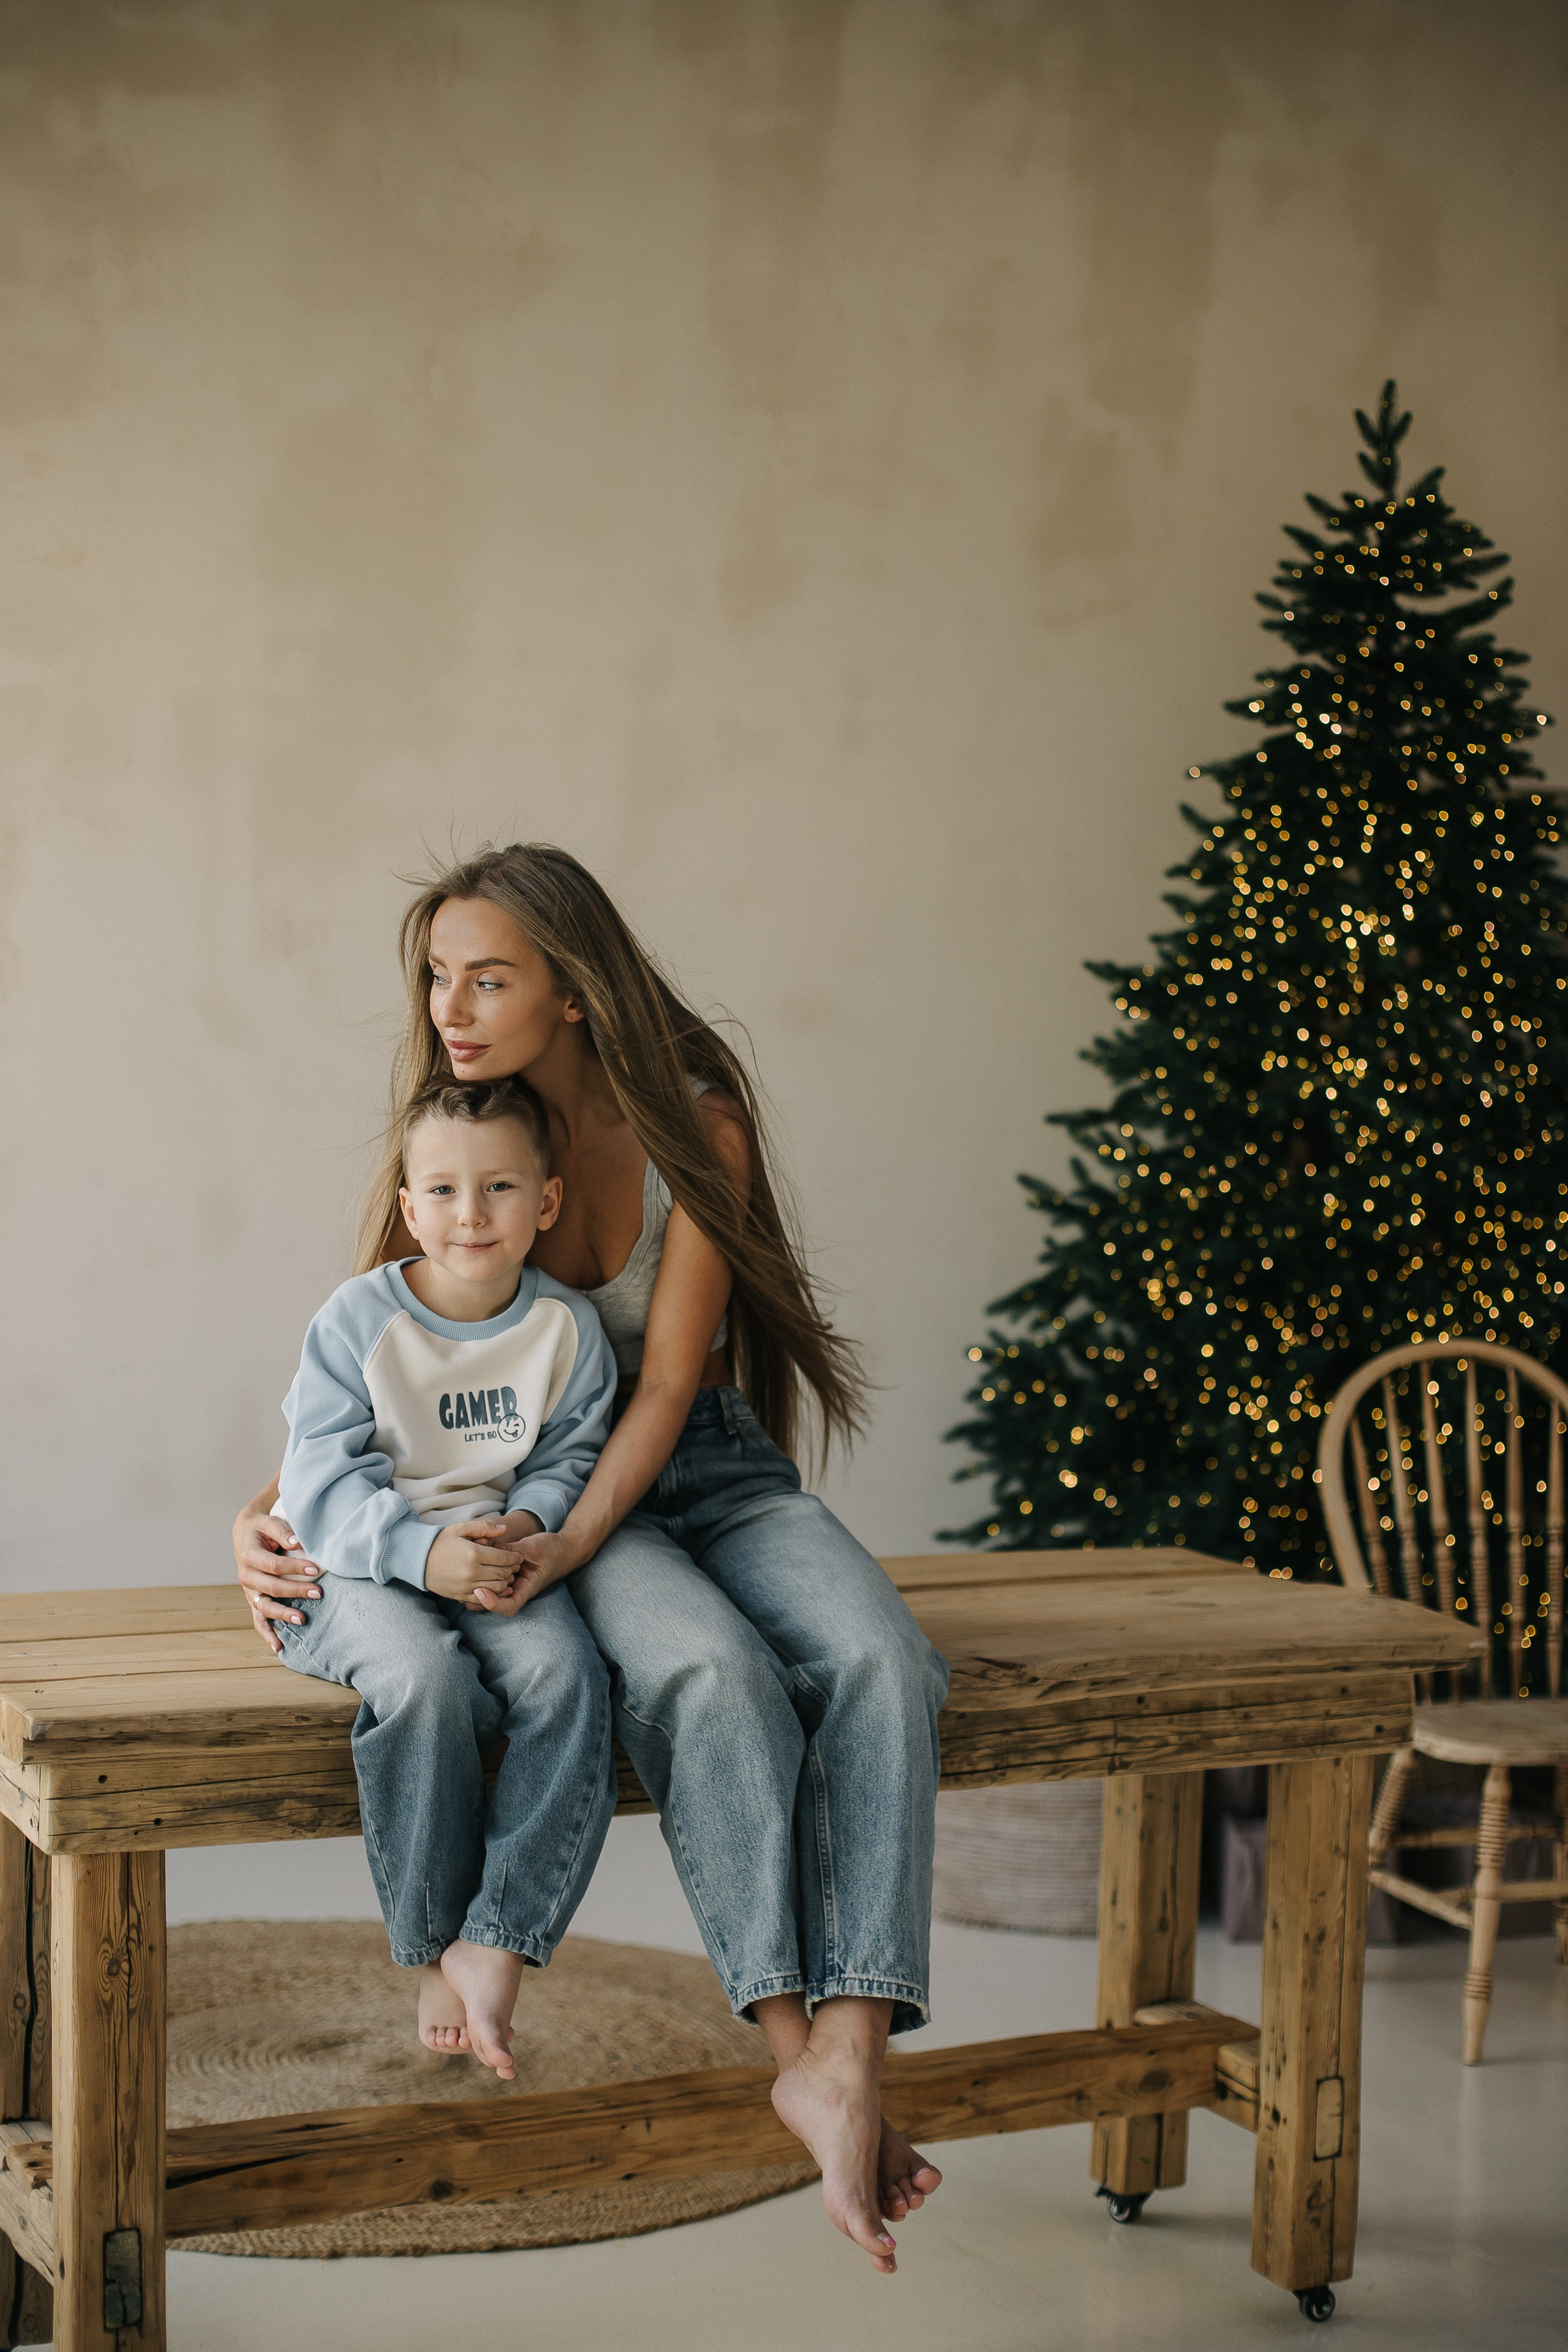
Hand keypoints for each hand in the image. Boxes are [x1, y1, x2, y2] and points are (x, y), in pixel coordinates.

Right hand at [234, 1497, 321, 1655]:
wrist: (245, 1532)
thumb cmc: (261, 1527)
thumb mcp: (268, 1522)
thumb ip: (281, 1530)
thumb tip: (297, 1542)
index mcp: (249, 1556)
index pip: (275, 1565)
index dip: (295, 1568)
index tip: (317, 1568)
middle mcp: (246, 1576)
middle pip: (271, 1588)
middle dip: (296, 1591)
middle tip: (319, 1592)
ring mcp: (249, 1591)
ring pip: (264, 1607)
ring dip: (283, 1615)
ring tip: (302, 1619)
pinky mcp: (253, 1599)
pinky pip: (258, 1620)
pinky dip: (266, 1633)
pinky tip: (278, 1647)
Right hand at [425, 1521, 524, 1603]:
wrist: (419, 1560)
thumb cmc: (441, 1542)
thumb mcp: (461, 1528)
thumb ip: (484, 1527)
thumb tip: (505, 1529)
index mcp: (473, 1554)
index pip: (503, 1558)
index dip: (514, 1557)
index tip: (518, 1556)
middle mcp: (471, 1572)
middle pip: (502, 1573)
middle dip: (512, 1569)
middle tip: (515, 1565)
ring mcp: (466, 1586)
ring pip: (496, 1588)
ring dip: (505, 1582)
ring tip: (506, 1575)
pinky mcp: (461, 1595)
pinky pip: (484, 1599)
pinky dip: (494, 1594)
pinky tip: (496, 1587)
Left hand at [471, 1526, 584, 1613]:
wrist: (563, 1548)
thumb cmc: (552, 1550)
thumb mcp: (532, 1548)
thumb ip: (512, 1551)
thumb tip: (489, 1552)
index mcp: (527, 1588)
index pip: (509, 1607)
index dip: (492, 1604)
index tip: (479, 1592)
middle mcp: (518, 1589)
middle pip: (494, 1604)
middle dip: (477, 1596)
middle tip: (463, 1581)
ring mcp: (511, 1582)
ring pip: (490, 1592)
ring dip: (477, 1584)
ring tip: (465, 1571)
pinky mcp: (506, 1574)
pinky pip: (491, 1579)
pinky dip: (482, 1573)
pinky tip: (473, 1559)